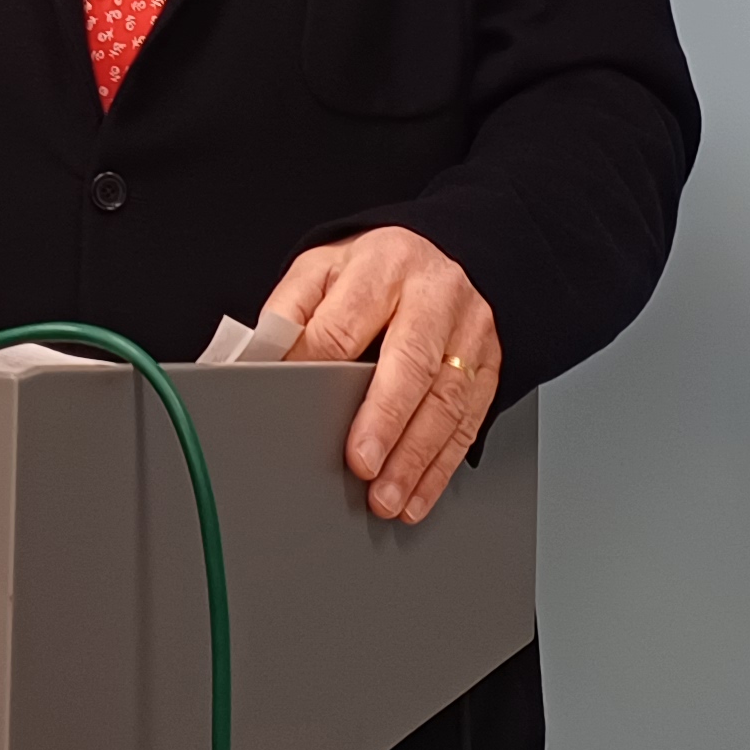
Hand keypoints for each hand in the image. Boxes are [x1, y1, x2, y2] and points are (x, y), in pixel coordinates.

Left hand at [262, 227, 500, 523]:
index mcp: (382, 266)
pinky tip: (418, 494)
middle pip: (410, 364)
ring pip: (446, 401)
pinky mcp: (490, 364)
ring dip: (416, 458)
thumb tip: (259, 358)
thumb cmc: (376, 269)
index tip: (295, 406)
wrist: (445, 252)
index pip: (344, 324)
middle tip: (362, 466)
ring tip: (387, 497)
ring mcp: (468, 330)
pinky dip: (442, 465)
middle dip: (385, 421)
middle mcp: (434, 296)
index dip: (317, 367)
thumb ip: (290, 310)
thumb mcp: (323, 268)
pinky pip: (469, 420)